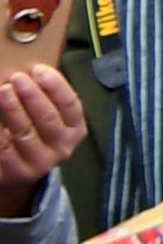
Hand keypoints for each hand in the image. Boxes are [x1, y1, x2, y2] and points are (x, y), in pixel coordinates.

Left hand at [0, 58, 73, 212]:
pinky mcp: (18, 173)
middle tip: (16, 78)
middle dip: (32, 95)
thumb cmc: (35, 136)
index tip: (38, 70)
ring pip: (25, 132)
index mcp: (75, 129)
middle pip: (48, 118)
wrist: (18, 173)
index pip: (70, 104)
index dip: (56, 86)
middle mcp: (63, 147)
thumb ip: (45, 97)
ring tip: (3, 91)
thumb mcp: (47, 117)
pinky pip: (4, 149)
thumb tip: (31, 72)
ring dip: (13, 109)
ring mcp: (41, 163)